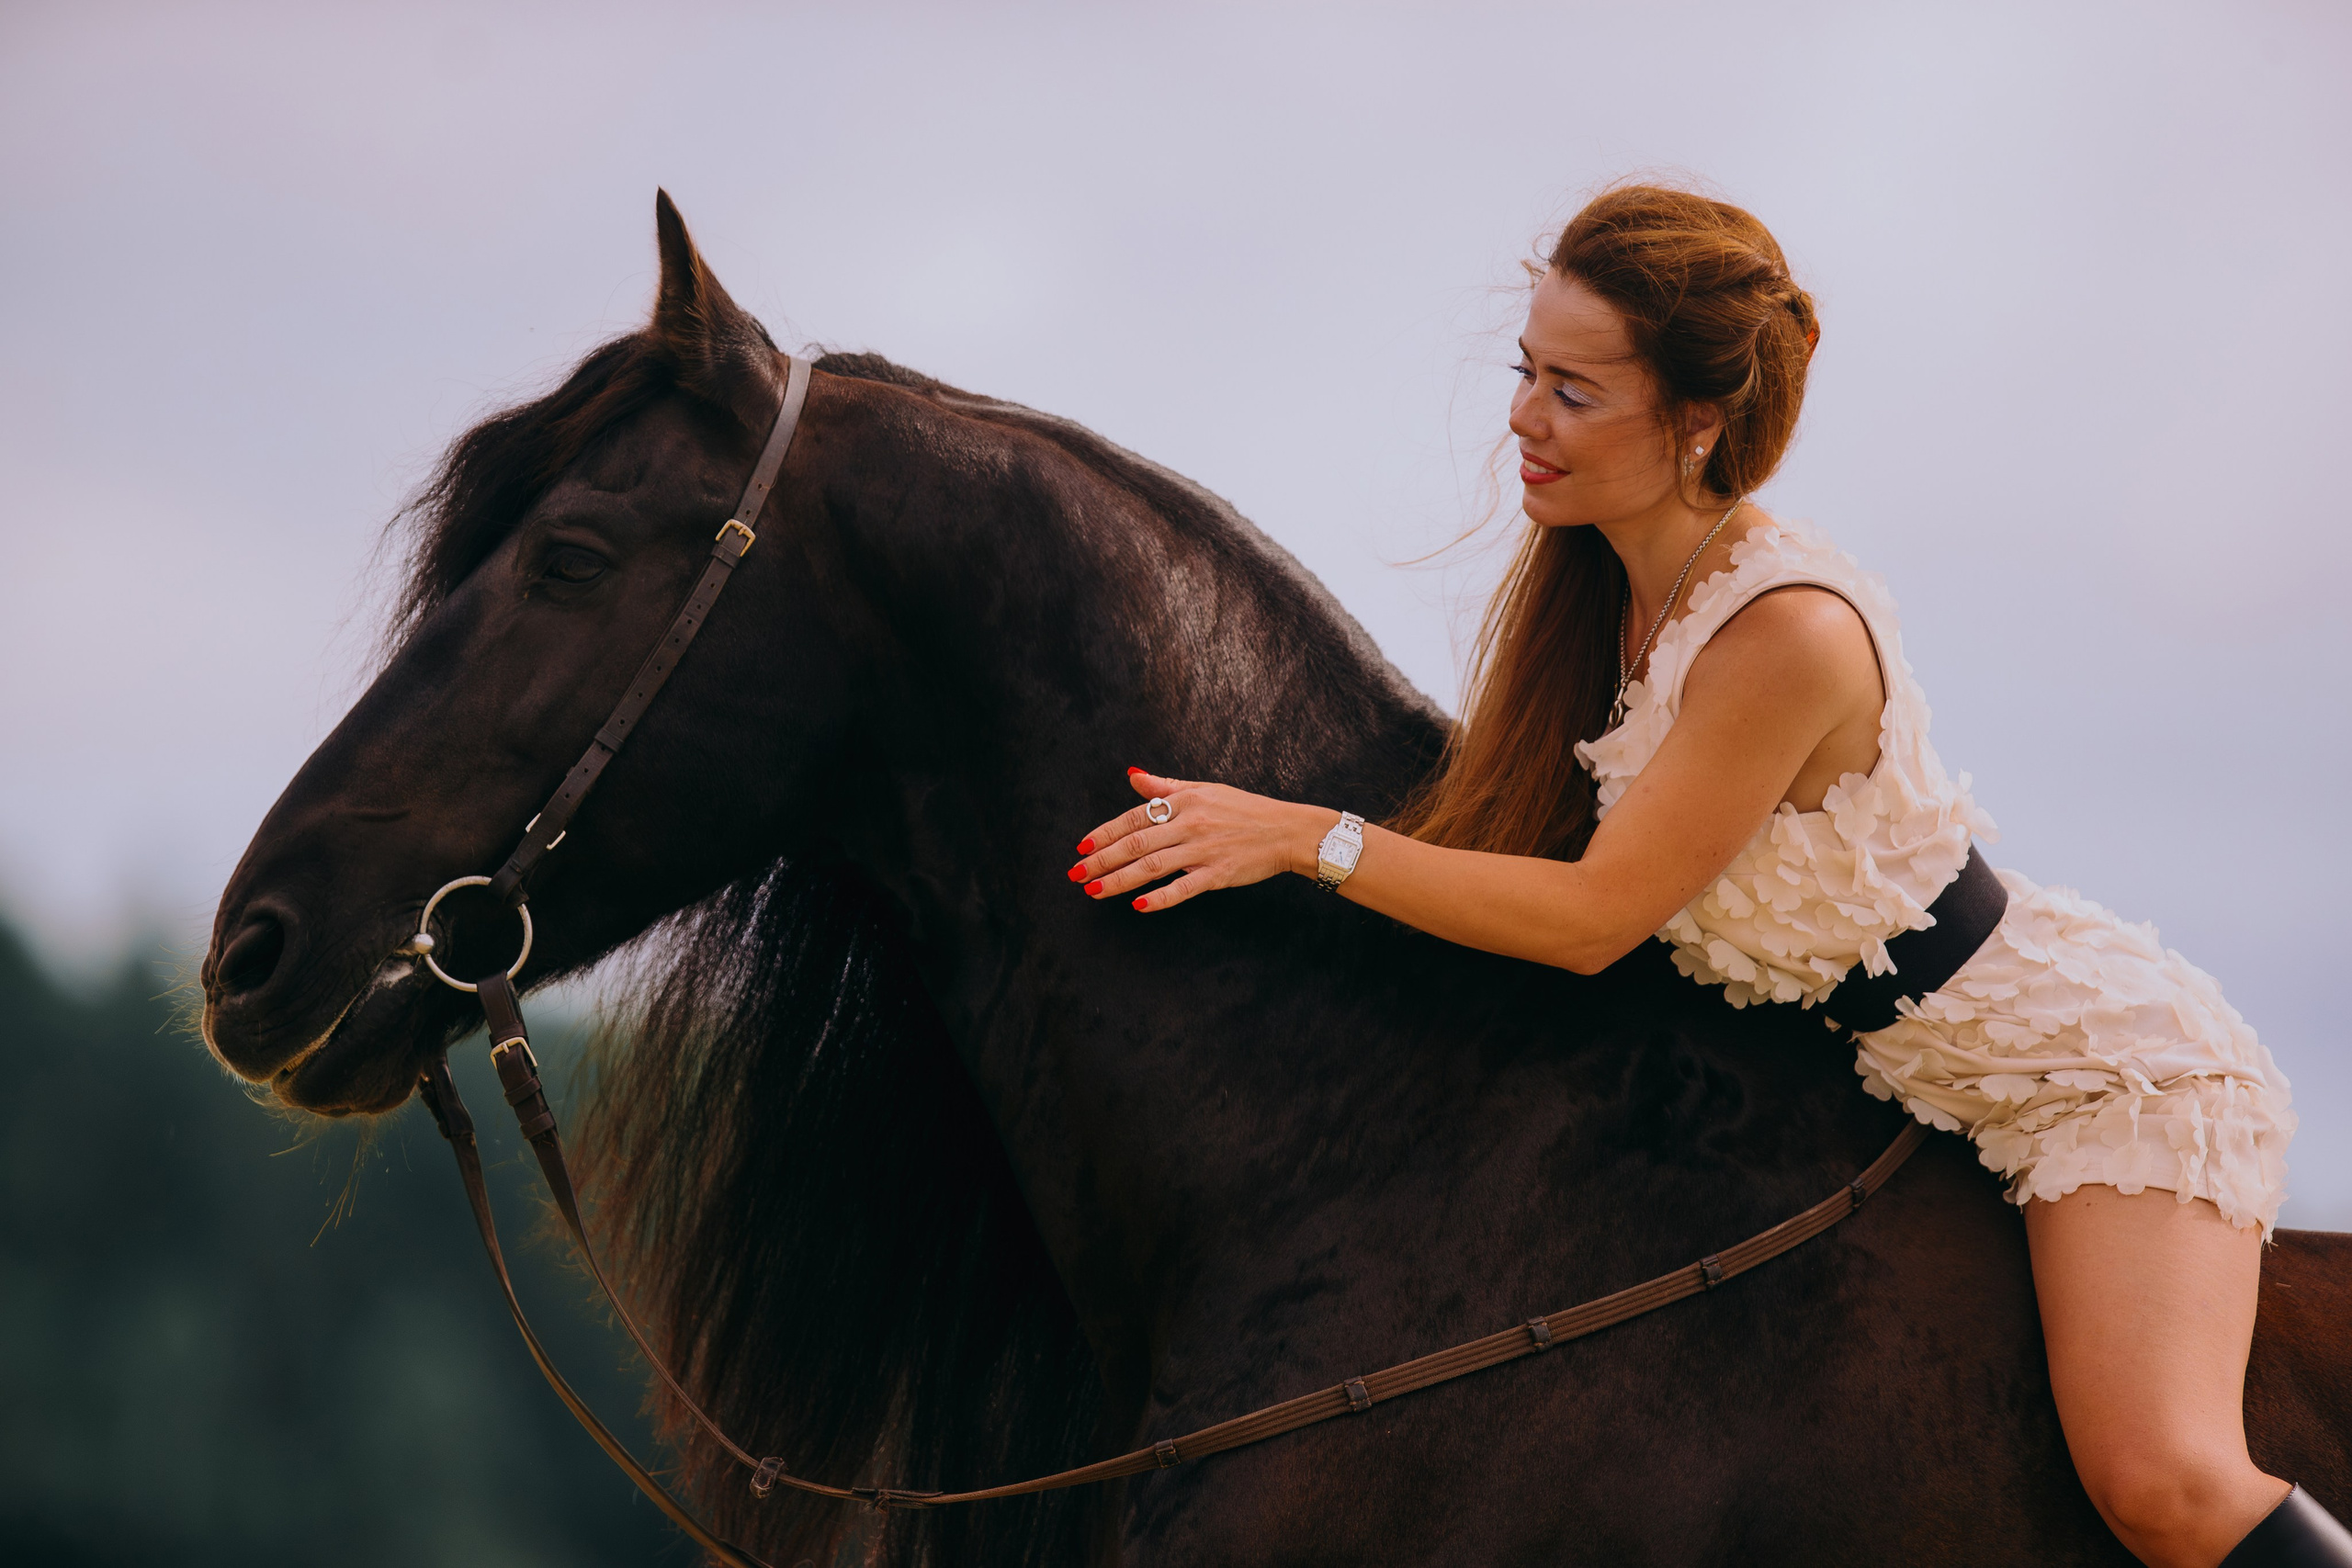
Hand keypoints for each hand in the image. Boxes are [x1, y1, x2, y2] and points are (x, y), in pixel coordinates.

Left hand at [1068, 767, 1329, 912]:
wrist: (1286, 830)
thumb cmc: (1244, 808)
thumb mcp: (1204, 789)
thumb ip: (1165, 786)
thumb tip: (1132, 776)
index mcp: (1184, 802)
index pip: (1133, 818)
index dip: (1105, 833)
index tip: (1082, 847)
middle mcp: (1189, 824)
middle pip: (1136, 844)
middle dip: (1101, 860)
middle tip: (1076, 873)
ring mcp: (1203, 851)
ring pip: (1152, 867)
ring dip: (1119, 880)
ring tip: (1093, 891)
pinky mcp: (1217, 875)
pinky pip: (1183, 888)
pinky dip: (1160, 898)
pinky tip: (1139, 905)